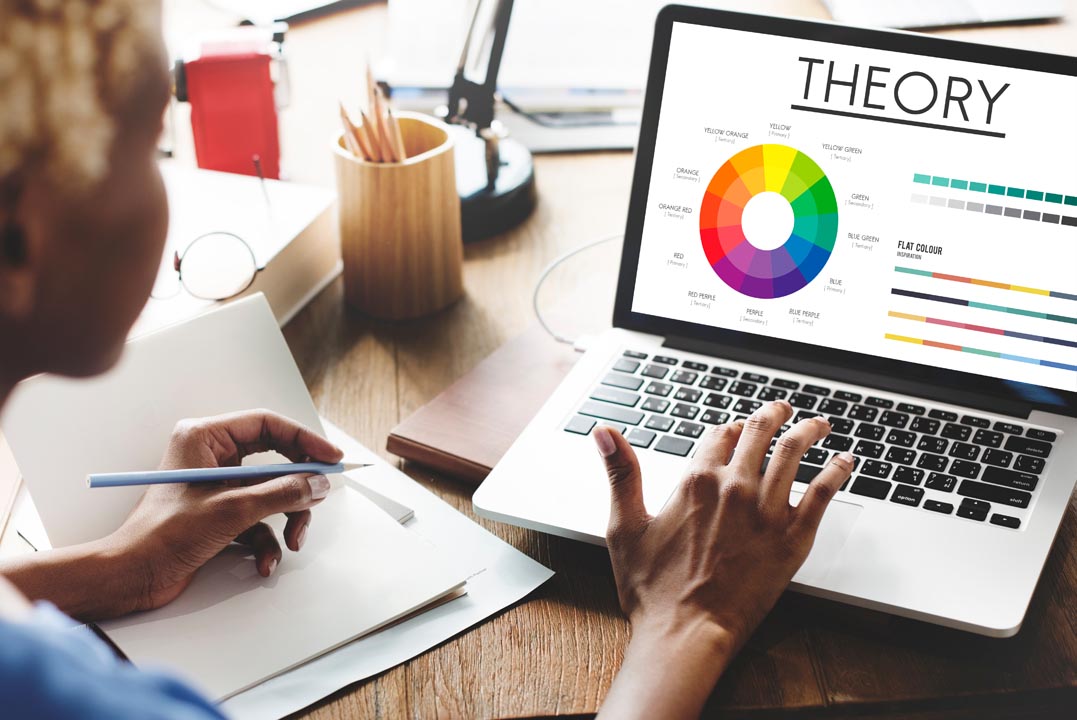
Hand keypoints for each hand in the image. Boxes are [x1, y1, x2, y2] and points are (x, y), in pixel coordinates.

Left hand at [102, 410, 343, 613]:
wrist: (132, 576)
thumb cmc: (162, 536)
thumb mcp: (232, 510)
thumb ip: (281, 493)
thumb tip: (318, 484)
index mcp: (204, 438)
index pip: (267, 425)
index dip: (304, 440)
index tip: (330, 458)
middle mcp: (211, 456)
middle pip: (274, 460)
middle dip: (297, 487)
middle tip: (318, 498)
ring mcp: (216, 485)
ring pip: (271, 492)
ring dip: (286, 519)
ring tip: (291, 541)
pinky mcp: (219, 512)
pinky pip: (258, 518)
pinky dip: (267, 541)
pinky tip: (264, 562)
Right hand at [595, 400, 853, 718]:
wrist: (686, 633)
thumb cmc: (653, 590)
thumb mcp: (625, 526)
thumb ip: (621, 473)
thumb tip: (604, 432)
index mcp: (696, 481)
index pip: (720, 434)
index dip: (729, 428)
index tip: (736, 428)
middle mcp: (734, 488)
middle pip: (760, 433)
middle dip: (773, 415)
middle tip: (782, 409)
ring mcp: (767, 512)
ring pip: (794, 453)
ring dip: (809, 431)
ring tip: (818, 424)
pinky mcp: (792, 538)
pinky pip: (823, 493)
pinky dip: (837, 471)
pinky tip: (845, 462)